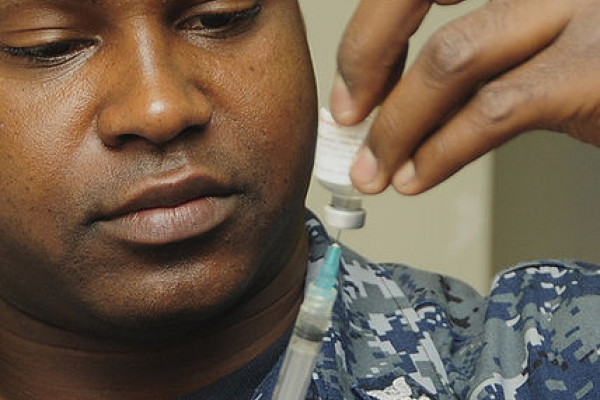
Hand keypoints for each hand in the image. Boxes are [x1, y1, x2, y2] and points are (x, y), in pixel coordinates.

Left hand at [331, 0, 599, 194]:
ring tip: (374, 169)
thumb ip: (470, 61)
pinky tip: (417, 176)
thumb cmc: (598, 67)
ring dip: (396, 125)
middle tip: (344, 117)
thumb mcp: (530, 45)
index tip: (351, 86)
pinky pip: (491, 111)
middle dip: (367, 56)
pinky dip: (441, 150)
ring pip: (449, 58)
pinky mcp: (594, 70)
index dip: (372, 29)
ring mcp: (579, 8)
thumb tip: (387, 104)